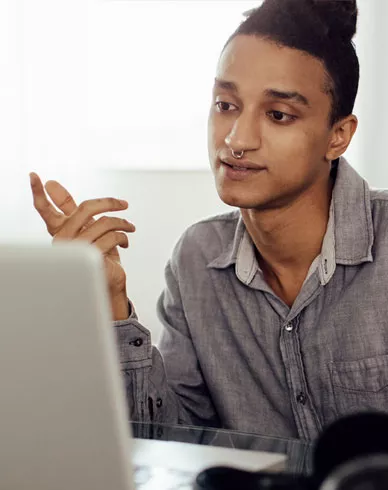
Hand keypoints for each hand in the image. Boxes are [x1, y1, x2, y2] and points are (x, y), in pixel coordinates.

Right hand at [29, 172, 135, 319]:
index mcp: (60, 230)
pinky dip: (123, 237)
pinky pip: (112, 237)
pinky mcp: (91, 258)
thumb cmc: (97, 256)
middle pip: (86, 208)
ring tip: (130, 227)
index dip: (37, 192)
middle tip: (124, 203)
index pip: (44, 209)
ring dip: (122, 223)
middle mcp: (63, 239)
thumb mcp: (85, 229)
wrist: (108, 284)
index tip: (34, 175)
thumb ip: (71, 209)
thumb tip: (52, 184)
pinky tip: (126, 241)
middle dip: (109, 203)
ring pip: (104, 223)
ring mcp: (76, 249)